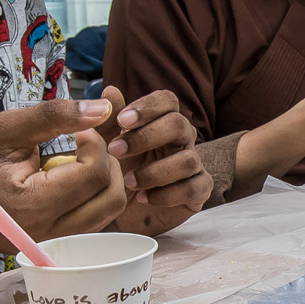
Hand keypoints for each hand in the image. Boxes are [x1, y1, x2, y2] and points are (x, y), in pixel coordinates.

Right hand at [0, 98, 128, 250]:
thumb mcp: (4, 129)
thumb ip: (54, 116)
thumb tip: (104, 108)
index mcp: (33, 204)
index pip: (93, 173)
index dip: (96, 143)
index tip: (78, 130)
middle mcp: (47, 231)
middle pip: (111, 198)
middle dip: (108, 163)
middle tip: (86, 143)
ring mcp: (51, 243)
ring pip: (108, 212)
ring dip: (104, 180)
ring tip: (79, 158)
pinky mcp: (53, 244)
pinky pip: (93, 220)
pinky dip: (94, 195)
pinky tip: (73, 175)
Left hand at [99, 88, 211, 222]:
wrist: (122, 212)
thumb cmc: (118, 173)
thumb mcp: (106, 147)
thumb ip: (107, 121)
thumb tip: (110, 91)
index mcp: (161, 123)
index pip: (167, 101)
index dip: (148, 106)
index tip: (122, 121)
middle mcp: (181, 140)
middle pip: (179, 124)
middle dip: (146, 137)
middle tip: (115, 151)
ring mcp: (193, 166)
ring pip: (188, 159)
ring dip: (154, 171)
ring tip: (128, 182)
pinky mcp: (198, 191)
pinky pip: (193, 188)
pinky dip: (167, 195)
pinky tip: (144, 198)